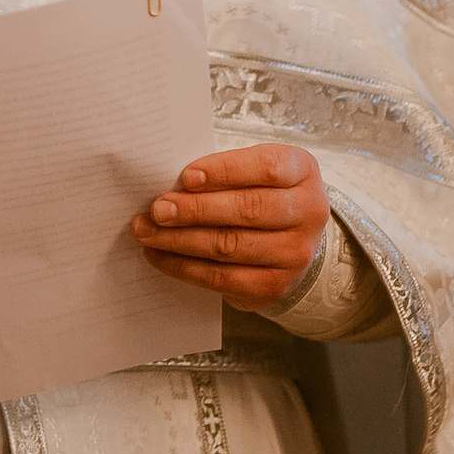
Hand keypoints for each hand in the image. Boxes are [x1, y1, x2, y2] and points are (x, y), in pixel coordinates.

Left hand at [130, 144, 327, 312]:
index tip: (186, 177)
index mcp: (302, 171)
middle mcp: (307, 212)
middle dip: (195, 209)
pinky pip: (222, 277)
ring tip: (146, 231)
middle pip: (247, 209)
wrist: (292, 243)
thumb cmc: (262, 193)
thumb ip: (223, 170)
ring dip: (180, 239)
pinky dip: (184, 267)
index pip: (266, 168)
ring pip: (230, 245)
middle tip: (157, 209)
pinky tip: (159, 255)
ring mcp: (294, 253)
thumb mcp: (255, 170)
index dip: (225, 171)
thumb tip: (169, 183)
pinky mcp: (273, 285)